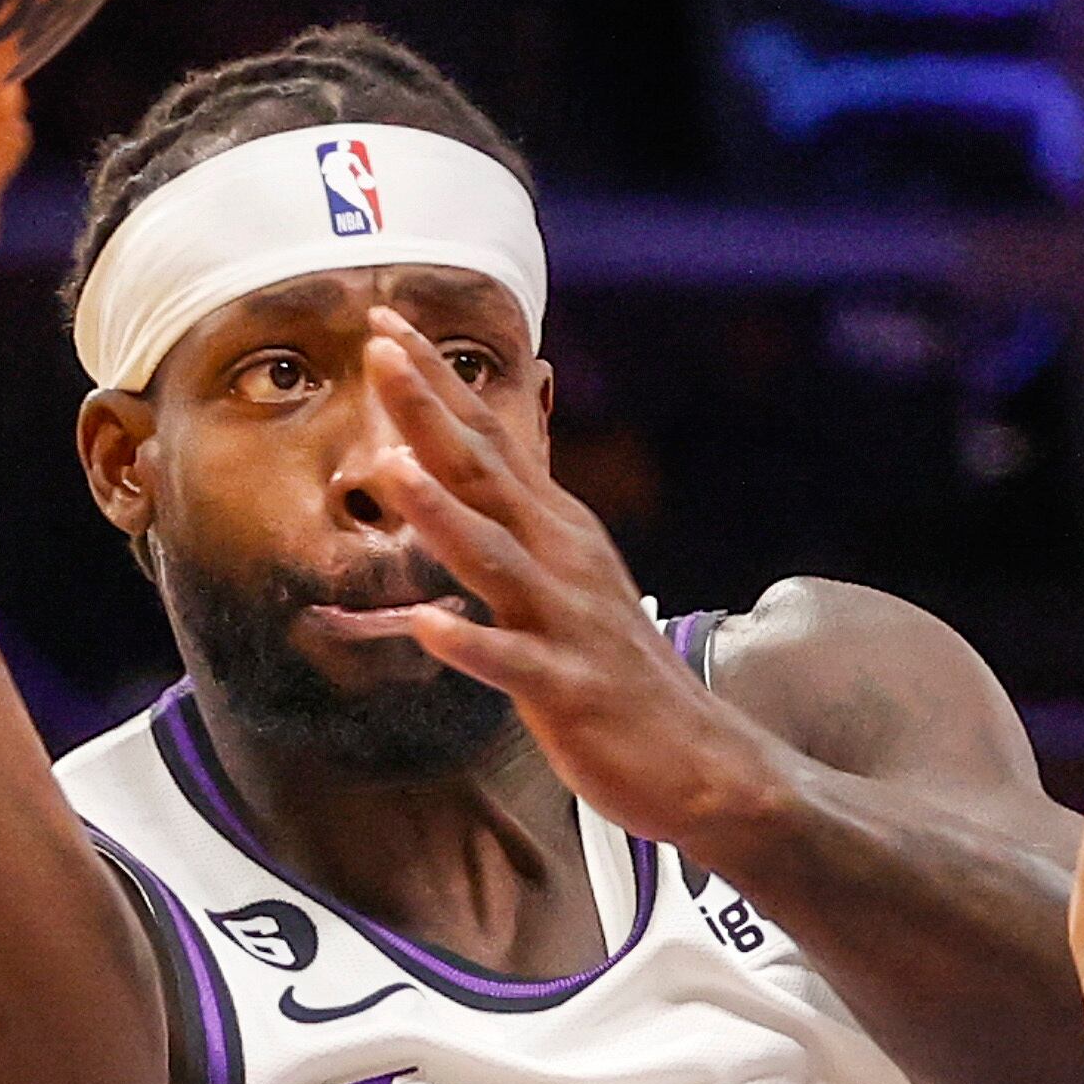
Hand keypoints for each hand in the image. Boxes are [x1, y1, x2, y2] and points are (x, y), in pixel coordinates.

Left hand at [342, 309, 767, 841]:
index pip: (488, 438)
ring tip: (389, 468)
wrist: (702, 761)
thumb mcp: (570, 567)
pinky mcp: (569, 689)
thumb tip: (494, 443)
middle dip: (431, 412)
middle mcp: (562, 559)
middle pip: (487, 474)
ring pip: (496, 558)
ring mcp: (567, 622)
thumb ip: (527, 505)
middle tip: (381, 348)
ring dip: (442, 513)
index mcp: (555, 528)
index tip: (386, 322)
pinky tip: (429, 625)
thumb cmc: (615, 663)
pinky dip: (472, 643)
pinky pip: (513, 664)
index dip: (437, 382)